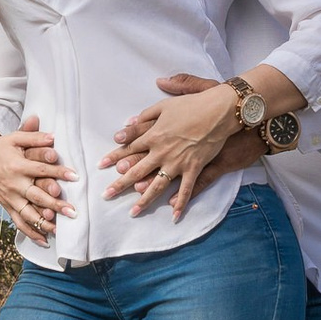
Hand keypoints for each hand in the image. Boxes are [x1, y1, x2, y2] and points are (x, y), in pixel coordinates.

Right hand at [0, 116, 75, 241]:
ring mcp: (10, 198)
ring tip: (60, 229)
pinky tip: (44, 240)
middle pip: (37, 197)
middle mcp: (14, 184)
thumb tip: (54, 136)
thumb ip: (34, 136)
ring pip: (28, 214)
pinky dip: (30, 233)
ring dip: (44, 223)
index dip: (59, 173)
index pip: (42, 170)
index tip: (75, 177)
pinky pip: (19, 222)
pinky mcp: (7, 206)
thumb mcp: (14, 138)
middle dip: (55, 205)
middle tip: (73, 212)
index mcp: (18, 166)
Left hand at [102, 83, 239, 218]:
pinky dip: (180, 202)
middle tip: (106, 195)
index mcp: (154, 135)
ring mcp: (177, 162)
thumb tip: (130, 120)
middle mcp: (162, 151)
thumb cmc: (193, 104)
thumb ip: (147, 114)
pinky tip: (174, 215)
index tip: (101, 166)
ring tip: (133, 212)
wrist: (219, 110)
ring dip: (144, 200)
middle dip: (120, 184)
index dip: (114, 157)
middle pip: (137, 170)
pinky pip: (186, 189)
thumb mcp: (166, 104)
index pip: (129, 148)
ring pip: (157, 184)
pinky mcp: (194, 168)